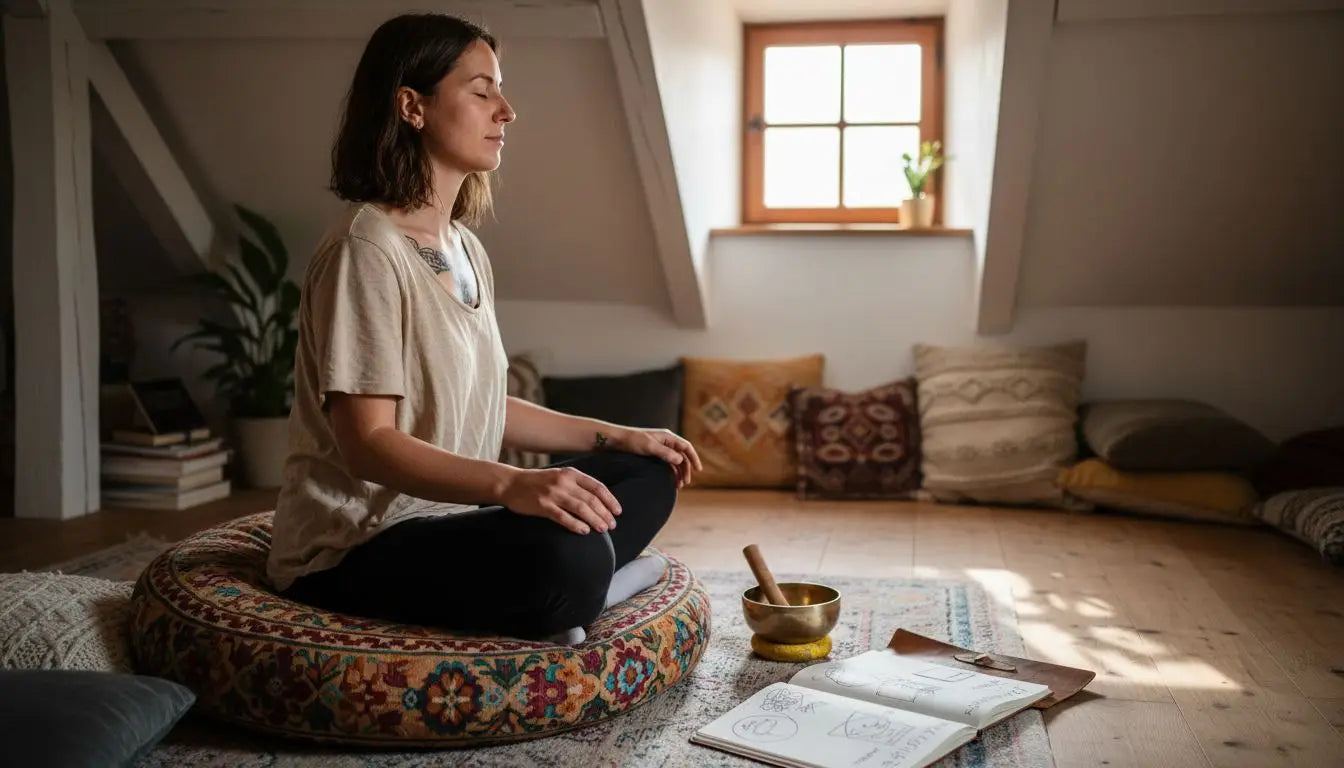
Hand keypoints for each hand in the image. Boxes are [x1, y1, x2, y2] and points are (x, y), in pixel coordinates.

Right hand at [500, 467, 621, 534]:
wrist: (511, 484)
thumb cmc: (538, 482)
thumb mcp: (559, 476)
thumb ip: (577, 485)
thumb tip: (598, 500)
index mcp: (571, 474)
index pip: (597, 487)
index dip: (610, 500)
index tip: (618, 512)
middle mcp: (564, 482)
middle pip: (591, 499)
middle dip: (604, 513)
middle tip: (612, 525)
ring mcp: (553, 494)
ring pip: (580, 508)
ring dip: (594, 520)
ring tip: (603, 529)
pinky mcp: (543, 506)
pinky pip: (563, 517)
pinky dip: (575, 524)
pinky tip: (584, 531)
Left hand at [610, 428, 703, 487]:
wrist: (616, 440)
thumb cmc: (631, 441)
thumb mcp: (649, 447)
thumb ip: (665, 453)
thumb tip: (680, 459)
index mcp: (667, 437)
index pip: (686, 447)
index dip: (694, 458)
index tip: (698, 470)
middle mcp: (666, 442)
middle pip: (682, 456)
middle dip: (686, 469)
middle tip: (685, 483)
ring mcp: (660, 448)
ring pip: (675, 462)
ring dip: (679, 473)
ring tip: (679, 485)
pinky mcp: (653, 455)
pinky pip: (667, 464)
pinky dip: (670, 473)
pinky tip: (670, 481)